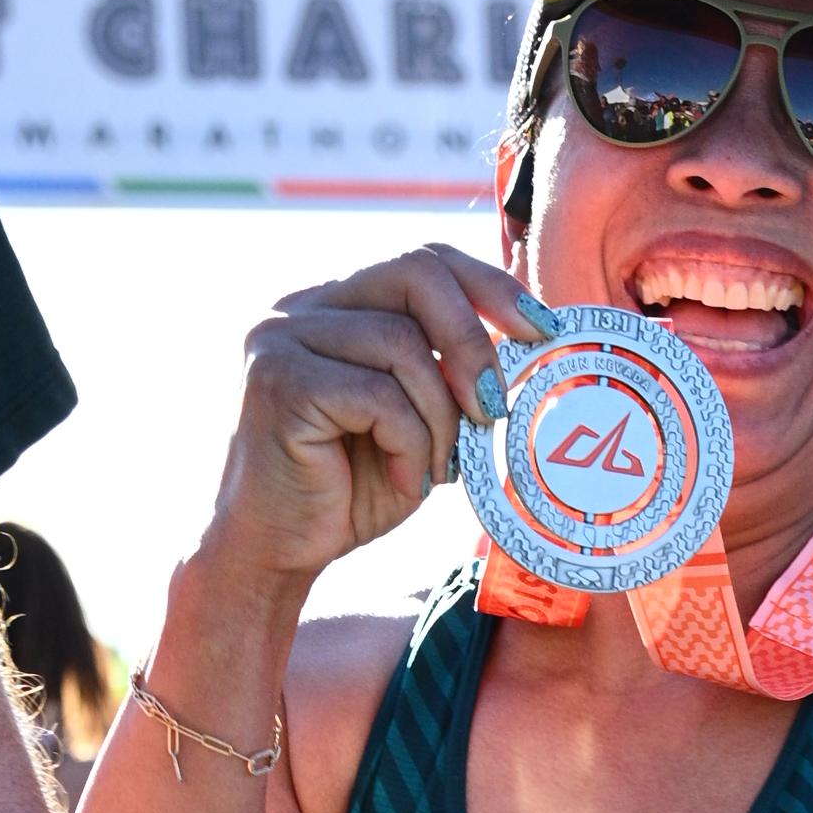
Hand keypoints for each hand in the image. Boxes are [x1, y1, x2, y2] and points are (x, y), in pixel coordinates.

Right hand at [202, 244, 542, 595]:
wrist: (274, 552)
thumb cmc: (348, 493)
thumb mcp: (417, 425)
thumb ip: (448, 376)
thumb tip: (522, 339)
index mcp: (335, 305)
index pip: (420, 260)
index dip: (487, 285)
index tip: (539, 330)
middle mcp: (301, 306)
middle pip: (415, 274)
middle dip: (473, 342)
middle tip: (493, 409)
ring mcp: (281, 337)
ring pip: (403, 344)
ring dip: (440, 417)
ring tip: (435, 468)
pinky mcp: (278, 380)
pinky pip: (378, 396)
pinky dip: (409, 445)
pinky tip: (404, 482)